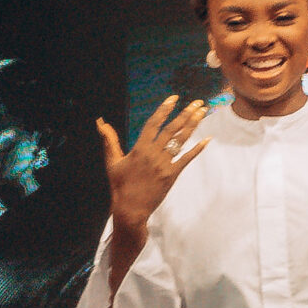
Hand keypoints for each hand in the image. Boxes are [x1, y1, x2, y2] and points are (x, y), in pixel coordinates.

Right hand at [99, 96, 209, 235]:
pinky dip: (197, 149)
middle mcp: (153, 154)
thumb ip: (109, 140)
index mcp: (139, 148)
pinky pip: (186, 159)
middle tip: (197, 102)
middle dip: (186, 114)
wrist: (130, 208)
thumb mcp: (112, 161)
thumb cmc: (119, 185)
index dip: (164, 110)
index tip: (174, 98)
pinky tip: (207, 139)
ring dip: (193, 125)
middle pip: (172, 129)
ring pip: (181, 140)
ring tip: (203, 113)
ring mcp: (164, 164)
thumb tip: (101, 122)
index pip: (153, 123)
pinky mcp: (172, 175)